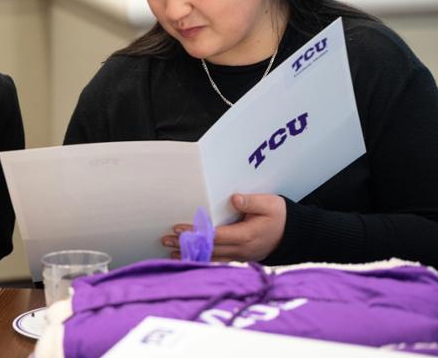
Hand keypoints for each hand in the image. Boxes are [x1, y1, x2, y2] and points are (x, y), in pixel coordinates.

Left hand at [161, 194, 285, 261]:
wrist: (294, 235)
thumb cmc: (280, 216)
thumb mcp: (269, 204)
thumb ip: (251, 202)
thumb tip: (233, 199)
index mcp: (246, 236)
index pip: (215, 236)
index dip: (196, 232)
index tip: (178, 229)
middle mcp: (242, 250)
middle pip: (209, 249)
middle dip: (186, 245)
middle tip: (165, 241)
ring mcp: (241, 256)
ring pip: (211, 258)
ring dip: (190, 254)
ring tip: (170, 251)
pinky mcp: (240, 257)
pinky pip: (217, 260)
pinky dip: (202, 258)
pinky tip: (188, 256)